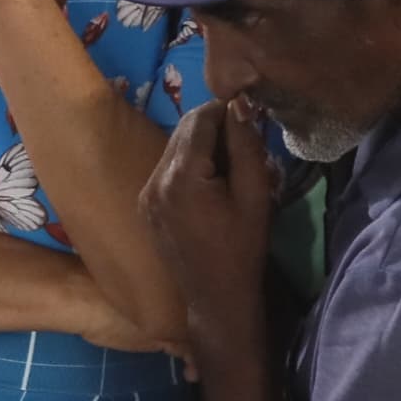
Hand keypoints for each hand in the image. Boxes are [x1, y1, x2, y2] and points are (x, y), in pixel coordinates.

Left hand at [141, 100, 278, 351]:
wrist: (216, 297)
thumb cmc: (243, 248)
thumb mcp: (255, 194)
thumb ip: (247, 145)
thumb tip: (241, 103)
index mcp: (180, 177)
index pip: (200, 118)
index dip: (227, 110)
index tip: (252, 117)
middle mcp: (154, 180)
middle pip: (184, 129)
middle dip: (215, 126)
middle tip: (246, 143)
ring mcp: (146, 192)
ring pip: (175, 146)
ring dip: (203, 144)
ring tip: (232, 165)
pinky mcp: (146, 204)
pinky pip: (168, 168)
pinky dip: (191, 164)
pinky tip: (213, 183)